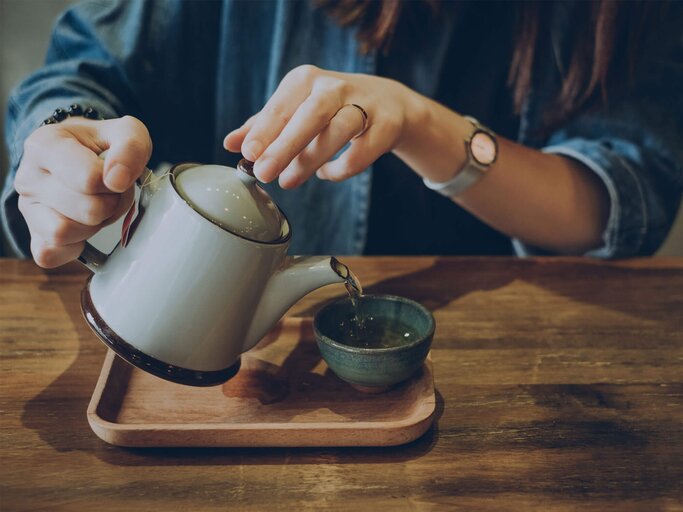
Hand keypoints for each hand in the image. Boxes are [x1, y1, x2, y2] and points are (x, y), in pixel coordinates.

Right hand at [14, 115, 151, 267]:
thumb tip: (117, 180)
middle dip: (111, 204)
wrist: (82, 155)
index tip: (117, 174)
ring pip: (64, 233)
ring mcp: (27, 208)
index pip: (89, 178)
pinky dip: (75, 246)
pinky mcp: (33, 235)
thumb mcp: (125, 132)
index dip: (116, 182)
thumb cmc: (102, 146)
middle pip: (86, 210)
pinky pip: (51, 254)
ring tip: (99, 207)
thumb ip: (130, 147)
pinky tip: (84, 226)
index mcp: (44, 144)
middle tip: (112, 193)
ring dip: (94, 226)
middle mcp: (28, 177)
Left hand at [223, 65, 412, 187]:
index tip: (248, 154)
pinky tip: (327, 173)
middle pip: (311, 115)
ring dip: (312, 159)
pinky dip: (341, 168)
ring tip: (289, 181)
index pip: (281, 106)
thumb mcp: (294, 111)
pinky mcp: (385, 126)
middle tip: (264, 173)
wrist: (387, 104)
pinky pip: (361, 152)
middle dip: (285, 145)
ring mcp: (364, 105)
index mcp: (305, 80)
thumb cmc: (329, 110)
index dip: (264, 131)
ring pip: (339, 131)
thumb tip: (230, 144)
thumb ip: (264, 127)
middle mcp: (334, 87)